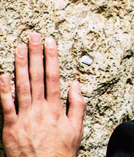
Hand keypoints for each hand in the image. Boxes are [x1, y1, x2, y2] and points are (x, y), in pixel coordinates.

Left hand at [0, 32, 84, 156]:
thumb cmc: (61, 151)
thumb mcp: (77, 128)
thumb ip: (77, 104)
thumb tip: (75, 84)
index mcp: (56, 108)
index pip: (54, 76)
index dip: (52, 58)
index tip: (51, 43)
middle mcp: (40, 109)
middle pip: (37, 76)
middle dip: (35, 55)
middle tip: (33, 37)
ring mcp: (24, 117)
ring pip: (21, 86)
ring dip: (20, 66)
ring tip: (19, 48)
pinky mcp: (10, 127)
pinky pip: (5, 106)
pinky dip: (4, 90)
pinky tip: (3, 75)